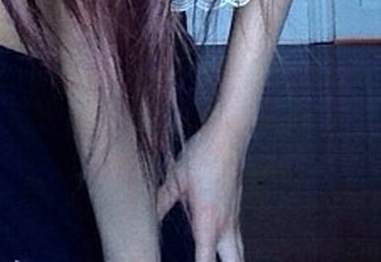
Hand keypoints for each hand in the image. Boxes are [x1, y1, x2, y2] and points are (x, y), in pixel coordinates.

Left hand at [155, 125, 245, 261]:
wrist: (231, 131)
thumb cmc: (206, 151)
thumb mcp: (177, 177)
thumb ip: (160, 202)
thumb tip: (142, 220)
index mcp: (209, 221)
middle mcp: (226, 223)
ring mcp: (234, 215)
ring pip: (239, 251)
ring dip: (230, 261)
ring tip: (215, 261)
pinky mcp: (236, 206)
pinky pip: (237, 236)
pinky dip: (230, 248)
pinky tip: (215, 243)